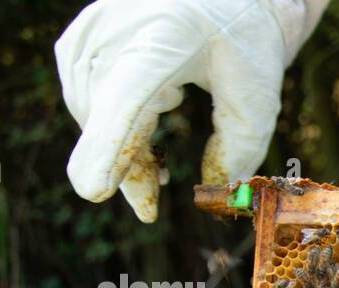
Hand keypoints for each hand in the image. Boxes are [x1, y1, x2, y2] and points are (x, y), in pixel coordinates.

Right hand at [55, 0, 327, 221]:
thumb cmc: (245, 43)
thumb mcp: (258, 97)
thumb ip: (239, 149)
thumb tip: (213, 192)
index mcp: (168, 36)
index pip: (128, 96)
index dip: (109, 144)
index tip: (93, 190)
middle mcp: (119, 28)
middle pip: (106, 116)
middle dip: (124, 169)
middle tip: (149, 208)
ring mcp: (92, 32)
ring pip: (91, 114)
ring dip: (120, 153)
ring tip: (160, 167)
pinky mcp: (80, 42)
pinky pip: (86, 102)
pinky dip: (111, 133)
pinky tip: (144, 145)